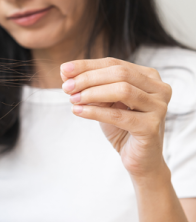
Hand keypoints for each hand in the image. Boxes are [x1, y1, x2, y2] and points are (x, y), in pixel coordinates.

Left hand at [60, 58, 171, 179]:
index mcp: (148, 76)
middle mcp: (158, 88)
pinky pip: (119, 116)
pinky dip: (95, 112)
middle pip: (119, 73)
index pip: (114, 63)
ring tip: (73, 99)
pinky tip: (78, 112)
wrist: (138, 158)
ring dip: (92, 94)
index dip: (87, 65)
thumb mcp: (104, 101)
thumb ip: (89, 85)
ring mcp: (158, 107)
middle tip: (67, 87)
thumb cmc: (121, 125)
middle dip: (88, 78)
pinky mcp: (151, 127)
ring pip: (122, 90)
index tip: (64, 70)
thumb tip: (64, 70)